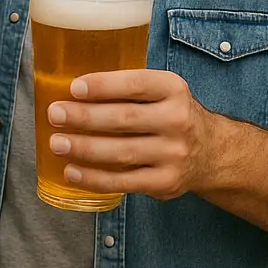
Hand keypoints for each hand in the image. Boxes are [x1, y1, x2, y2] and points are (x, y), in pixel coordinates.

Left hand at [44, 69, 216, 201]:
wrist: (212, 152)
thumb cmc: (170, 114)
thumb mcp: (162, 91)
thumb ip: (128, 88)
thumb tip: (71, 90)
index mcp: (173, 89)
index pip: (136, 85)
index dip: (103, 86)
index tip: (73, 88)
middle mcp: (177, 120)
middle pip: (124, 119)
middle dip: (84, 117)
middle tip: (55, 114)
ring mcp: (173, 154)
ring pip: (122, 152)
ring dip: (84, 148)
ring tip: (57, 143)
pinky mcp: (165, 182)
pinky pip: (124, 181)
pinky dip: (94, 178)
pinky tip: (72, 172)